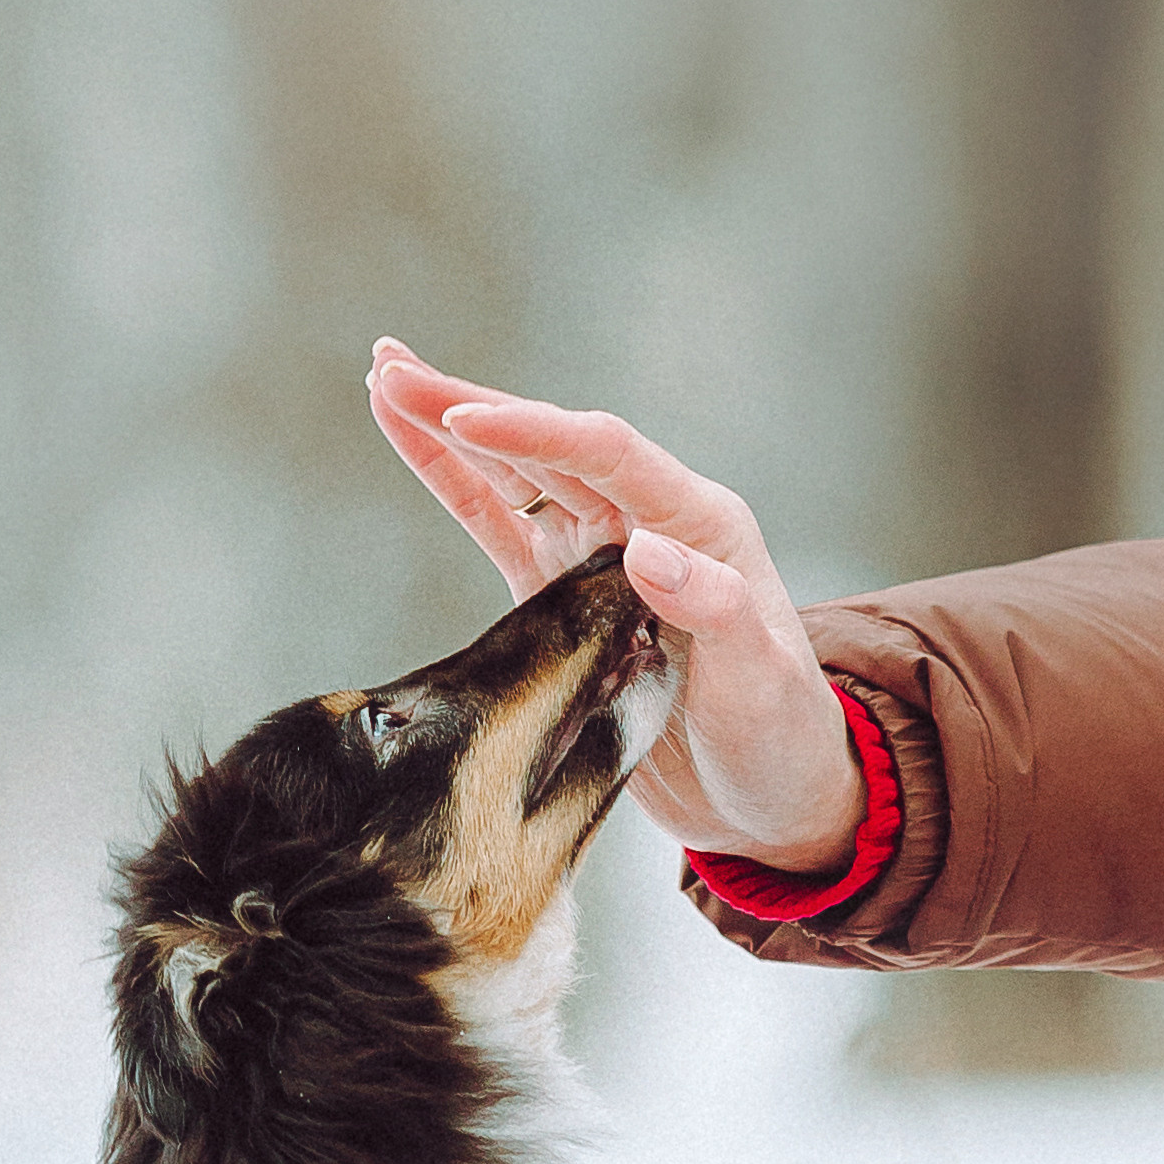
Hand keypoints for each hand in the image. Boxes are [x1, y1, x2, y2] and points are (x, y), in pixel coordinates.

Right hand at [367, 340, 863, 870]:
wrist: (766, 796)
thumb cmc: (779, 738)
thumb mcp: (760, 683)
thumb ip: (715, 612)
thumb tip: (646, 549)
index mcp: (698, 525)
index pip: (607, 455)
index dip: (532, 433)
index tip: (463, 415)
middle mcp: (645, 523)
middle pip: (547, 446)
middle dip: (467, 405)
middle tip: (392, 366)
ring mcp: (597, 556)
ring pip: (513, 475)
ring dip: (449, 427)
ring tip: (385, 378)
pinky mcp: (561, 597)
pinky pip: (498, 528)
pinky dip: (454, 485)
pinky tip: (412, 442)